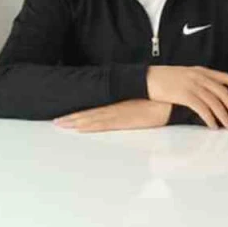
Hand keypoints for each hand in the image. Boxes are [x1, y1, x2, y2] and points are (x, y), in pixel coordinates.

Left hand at [53, 99, 172, 132]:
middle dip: (71, 118)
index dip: (79, 113)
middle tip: (55, 122)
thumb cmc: (160, 103)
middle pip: (89, 114)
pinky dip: (91, 125)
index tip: (65, 117)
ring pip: (93, 119)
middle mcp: (116, 108)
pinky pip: (105, 124)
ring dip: (76, 121)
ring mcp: (120, 114)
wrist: (172, 99)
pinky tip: (79, 127)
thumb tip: (126, 113)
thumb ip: (131, 110)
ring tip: (61, 124)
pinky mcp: (127, 120)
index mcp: (119, 105)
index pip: (95, 110)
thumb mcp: (142, 107)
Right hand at [145, 66, 227, 128]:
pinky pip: (203, 109)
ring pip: (215, 102)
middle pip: (223, 92)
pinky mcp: (185, 95)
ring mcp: (192, 85)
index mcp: (200, 70)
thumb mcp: (183, 74)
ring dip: (224, 116)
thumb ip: (197, 80)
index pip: (225, 77)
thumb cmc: (162, 78)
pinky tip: (214, 126)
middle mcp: (199, 76)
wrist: (145, 79)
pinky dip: (211, 119)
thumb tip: (209, 92)